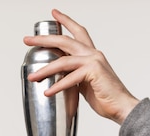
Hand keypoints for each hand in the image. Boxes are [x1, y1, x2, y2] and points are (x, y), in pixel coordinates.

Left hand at [23, 9, 139, 124]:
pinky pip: (70, 78)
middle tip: (27, 40)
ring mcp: (94, 61)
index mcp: (92, 55)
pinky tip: (48, 92)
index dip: (66, 21)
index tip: (54, 14)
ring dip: (45, 69)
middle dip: (43, 39)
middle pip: (64, 40)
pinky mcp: (93, 72)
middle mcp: (93, 54)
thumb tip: (58, 78)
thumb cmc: (106, 98)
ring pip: (63, 60)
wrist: (122, 107)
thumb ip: (74, 76)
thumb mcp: (86, 83)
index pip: (78, 32)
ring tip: (32, 77)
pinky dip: (57, 86)